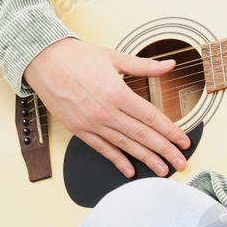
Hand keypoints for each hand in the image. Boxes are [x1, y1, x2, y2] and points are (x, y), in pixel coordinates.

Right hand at [23, 37, 191, 178]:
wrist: (42, 60)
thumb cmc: (77, 56)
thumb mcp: (114, 57)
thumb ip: (144, 65)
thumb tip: (169, 65)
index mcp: (117, 93)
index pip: (151, 117)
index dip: (170, 131)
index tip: (183, 141)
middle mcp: (106, 112)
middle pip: (142, 136)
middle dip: (164, 151)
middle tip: (181, 163)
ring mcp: (91, 123)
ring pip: (125, 145)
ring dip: (146, 159)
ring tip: (162, 170)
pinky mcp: (79, 129)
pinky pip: (102, 149)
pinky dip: (117, 160)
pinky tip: (130, 170)